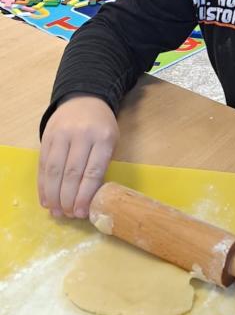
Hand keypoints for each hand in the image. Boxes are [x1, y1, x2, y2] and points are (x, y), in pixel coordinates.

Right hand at [38, 97, 118, 219]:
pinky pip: (43, 164)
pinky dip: (43, 184)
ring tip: (56, 211)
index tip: (81, 212)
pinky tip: (46, 199)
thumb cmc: (101, 126)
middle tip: (68, 215)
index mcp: (103, 138)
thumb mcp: (111, 141)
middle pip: (72, 173)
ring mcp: (61, 134)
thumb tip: (89, 199)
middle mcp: (81, 135)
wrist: (84, 99)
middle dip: (68, 199)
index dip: (85, 195)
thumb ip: (101, 165)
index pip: (93, 171)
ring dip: (54, 195)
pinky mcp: (47, 136)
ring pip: (55, 170)